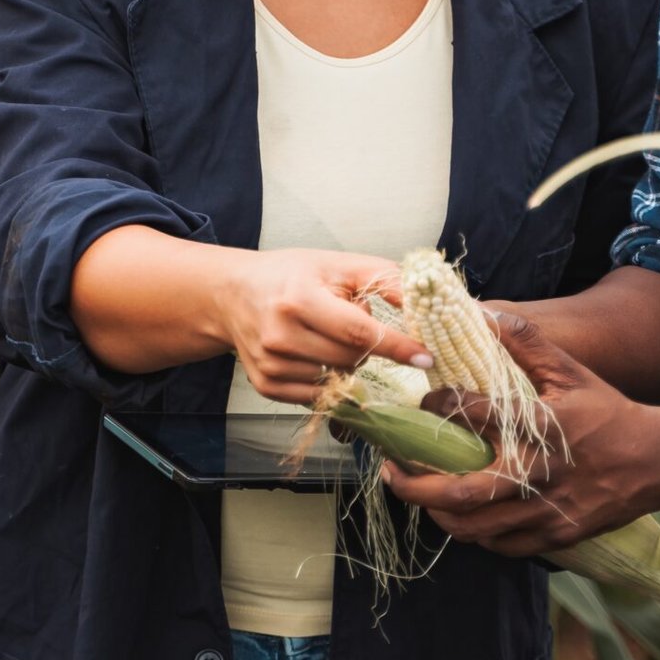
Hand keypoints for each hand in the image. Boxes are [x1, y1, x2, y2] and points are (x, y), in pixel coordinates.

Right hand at [216, 249, 432, 406]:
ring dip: (344, 361)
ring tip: (323, 334)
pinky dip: (325, 377)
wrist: (234, 294)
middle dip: (366, 346)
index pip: (359, 331)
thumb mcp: (337, 265)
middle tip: (349, 323)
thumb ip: (383, 278)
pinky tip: (311, 353)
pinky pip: (316, 395)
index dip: (397, 346)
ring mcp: (270, 363)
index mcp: (299, 298)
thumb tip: (423, 303)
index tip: (426, 357)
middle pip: (351, 358)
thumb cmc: (291, 276)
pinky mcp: (265, 384)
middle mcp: (280, 334)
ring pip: (337, 378)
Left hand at [382, 311, 659, 553]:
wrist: (656, 461)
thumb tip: (482, 313)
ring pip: (473, 528)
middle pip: (459, 493)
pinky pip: (499, 545)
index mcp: (538, 425)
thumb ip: (526, 341)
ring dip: (436, 512)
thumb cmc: (607, 412)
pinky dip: (472, 532)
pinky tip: (459, 513)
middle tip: (390, 471)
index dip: (437, 407)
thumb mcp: (571, 370)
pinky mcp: (554, 536)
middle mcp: (537, 473)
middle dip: (414, 486)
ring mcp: (545, 511)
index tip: (424, 402)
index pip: (471, 414)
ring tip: (418, 492)